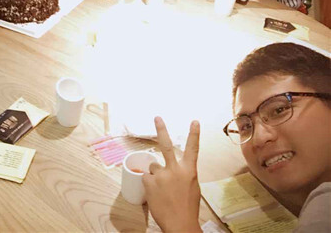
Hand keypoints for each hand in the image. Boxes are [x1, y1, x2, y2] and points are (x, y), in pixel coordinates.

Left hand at [142, 117, 201, 232]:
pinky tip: (156, 194)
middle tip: (157, 117)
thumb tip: (175, 169)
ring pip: (153, 167)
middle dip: (161, 129)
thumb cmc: (187, 207)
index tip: (194, 121)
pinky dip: (149, 184)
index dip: (194, 134)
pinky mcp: (149, 182)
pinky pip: (146, 178)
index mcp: (189, 171)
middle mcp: (175, 170)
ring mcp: (161, 175)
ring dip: (156, 175)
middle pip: (166, 145)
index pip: (193, 149)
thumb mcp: (192, 187)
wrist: (179, 223)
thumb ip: (184, 174)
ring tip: (162, 190)